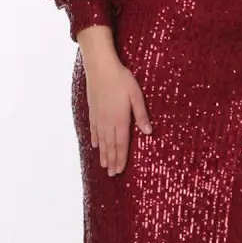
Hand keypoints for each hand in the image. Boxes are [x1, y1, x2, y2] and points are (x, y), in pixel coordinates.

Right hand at [83, 55, 151, 174]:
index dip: (121, 158)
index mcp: (120, 120)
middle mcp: (108, 122)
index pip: (121, 144)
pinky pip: (94, 129)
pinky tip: (95, 145)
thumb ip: (141, 115)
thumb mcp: (136, 96)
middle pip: (110, 146)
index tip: (120, 170)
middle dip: (112, 161)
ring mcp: (99, 117)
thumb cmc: (121, 79)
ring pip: (101, 140)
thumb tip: (148, 132)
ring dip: (103, 154)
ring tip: (104, 165)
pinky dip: (95, 139)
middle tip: (112, 174)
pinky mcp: (93, 110)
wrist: (100, 67)